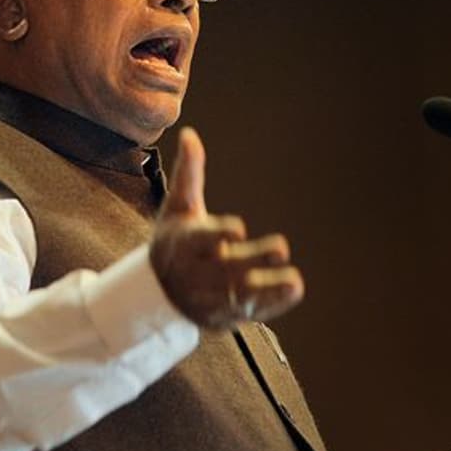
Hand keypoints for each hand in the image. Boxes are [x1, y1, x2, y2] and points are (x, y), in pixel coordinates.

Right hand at [150, 127, 303, 327]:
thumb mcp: (178, 208)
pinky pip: (249, 313)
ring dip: (267, 289)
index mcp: (183, 245)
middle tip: (281, 247)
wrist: (157, 293)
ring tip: (293, 281)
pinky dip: (272, 304)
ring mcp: (209, 300)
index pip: (200, 240)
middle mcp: (194, 275)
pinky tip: (293, 289)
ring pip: (239, 296)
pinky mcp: (224, 317)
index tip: (239, 228)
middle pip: (225, 270)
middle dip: (252, 259)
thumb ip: (189, 175)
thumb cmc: (175, 241)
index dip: (218, 235)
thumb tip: (190, 134)